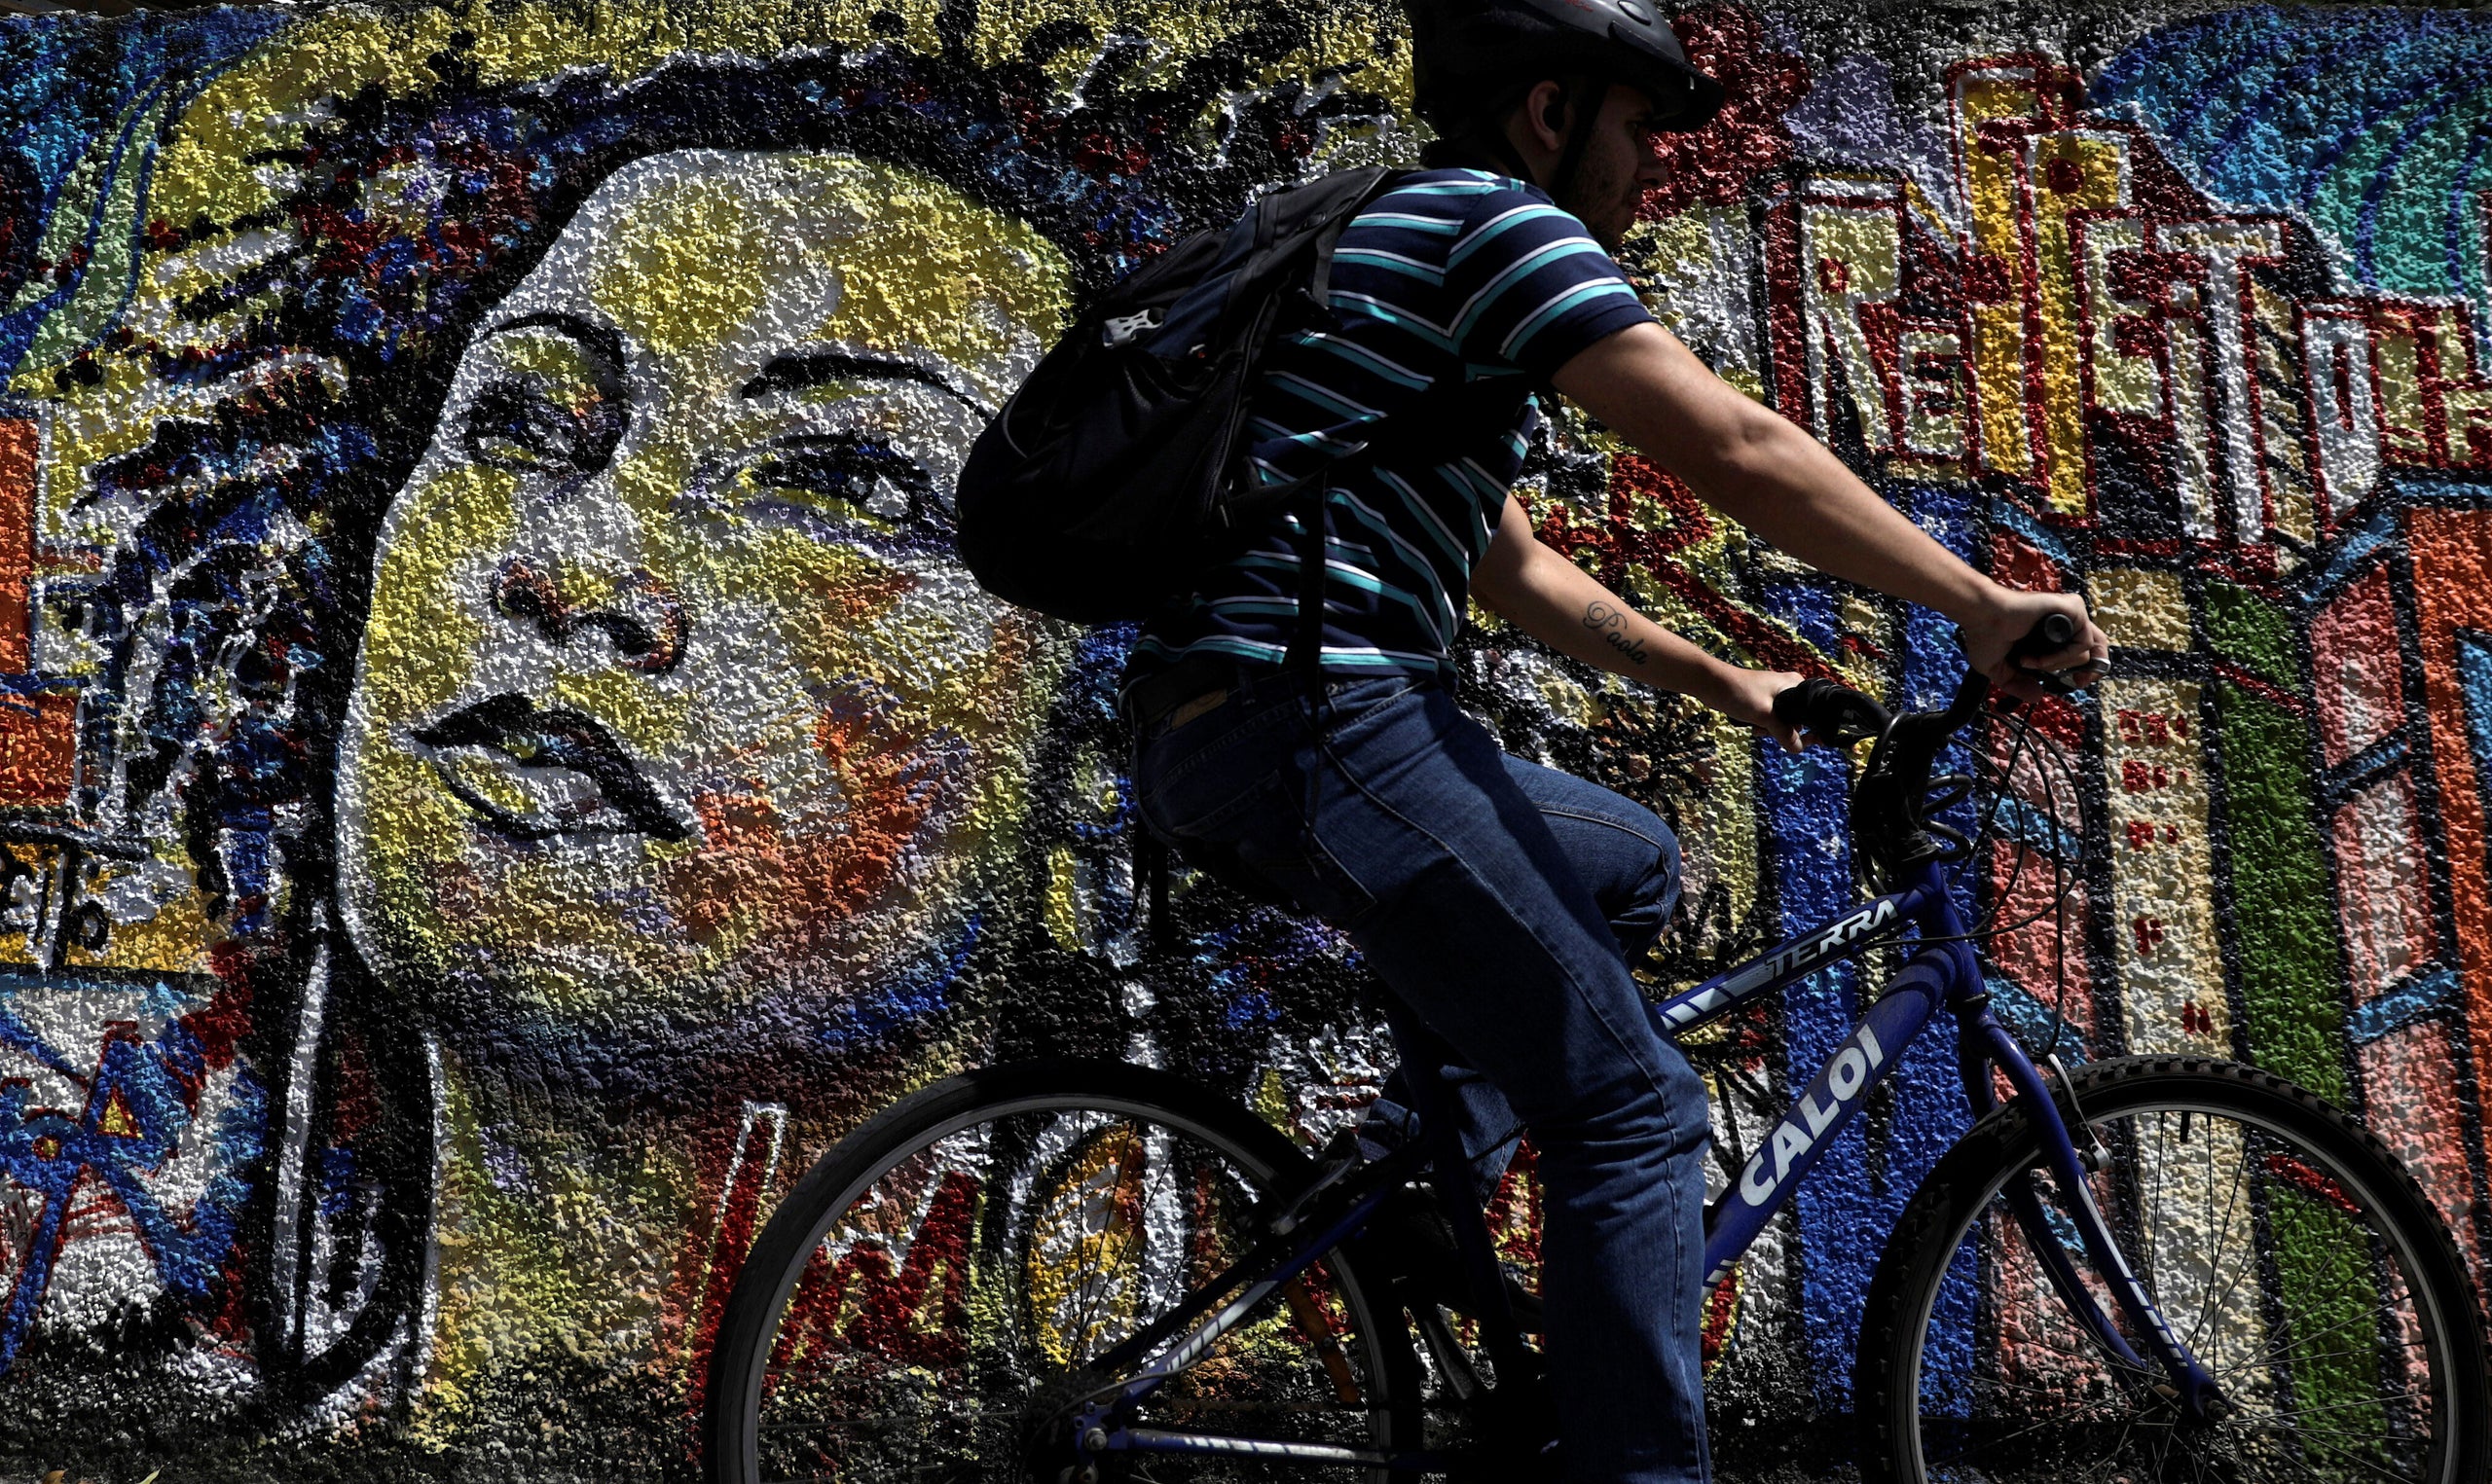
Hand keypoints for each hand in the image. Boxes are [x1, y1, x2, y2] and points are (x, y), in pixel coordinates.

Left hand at [1705, 665, 1808, 752]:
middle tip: (1769, 729)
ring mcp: (1776, 695)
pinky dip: (1764, 725)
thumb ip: (1784, 732)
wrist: (1712, 684)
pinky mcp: (1764, 702)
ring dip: (1772, 729)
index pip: (1814, 711)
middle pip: (1798, 719)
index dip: (1811, 728)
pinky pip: (1771, 719)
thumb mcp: (1765, 715)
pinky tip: (1754, 726)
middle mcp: (1789, 688)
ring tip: (1758, 726)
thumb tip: (1799, 749)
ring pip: (1783, 721)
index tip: (1807, 741)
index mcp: (1796, 685)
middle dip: (1785, 730)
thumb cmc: (1739, 692)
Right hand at [1958, 586, 2109, 701]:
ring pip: (2089, 649)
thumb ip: (2017, 684)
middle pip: (2099, 646)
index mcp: (2050, 633)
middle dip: (2094, 669)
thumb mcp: (1998, 669)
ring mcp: (2068, 614)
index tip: (2076, 683)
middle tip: (2079, 682)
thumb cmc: (1984, 635)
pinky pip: (2082, 642)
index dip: (2086, 670)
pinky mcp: (2071, 609)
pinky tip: (2037, 658)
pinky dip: (2061, 656)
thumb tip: (2037, 696)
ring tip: (2037, 664)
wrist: (1982, 616)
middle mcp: (2063, 622)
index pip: (2083, 650)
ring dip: (2061, 665)